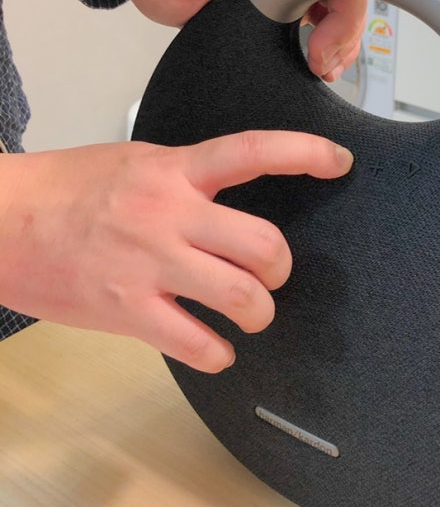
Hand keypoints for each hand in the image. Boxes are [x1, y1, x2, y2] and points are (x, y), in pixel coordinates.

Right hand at [0, 132, 352, 371]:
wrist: (0, 221)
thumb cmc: (66, 189)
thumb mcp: (135, 162)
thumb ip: (186, 178)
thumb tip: (228, 202)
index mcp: (174, 170)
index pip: (253, 151)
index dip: (305, 153)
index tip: (339, 161)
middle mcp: (170, 214)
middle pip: (264, 245)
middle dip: (280, 268)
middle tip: (271, 274)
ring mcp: (151, 264)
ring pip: (243, 298)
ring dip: (259, 313)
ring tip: (250, 314)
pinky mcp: (129, 310)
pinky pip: (199, 344)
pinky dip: (218, 354)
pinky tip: (214, 349)